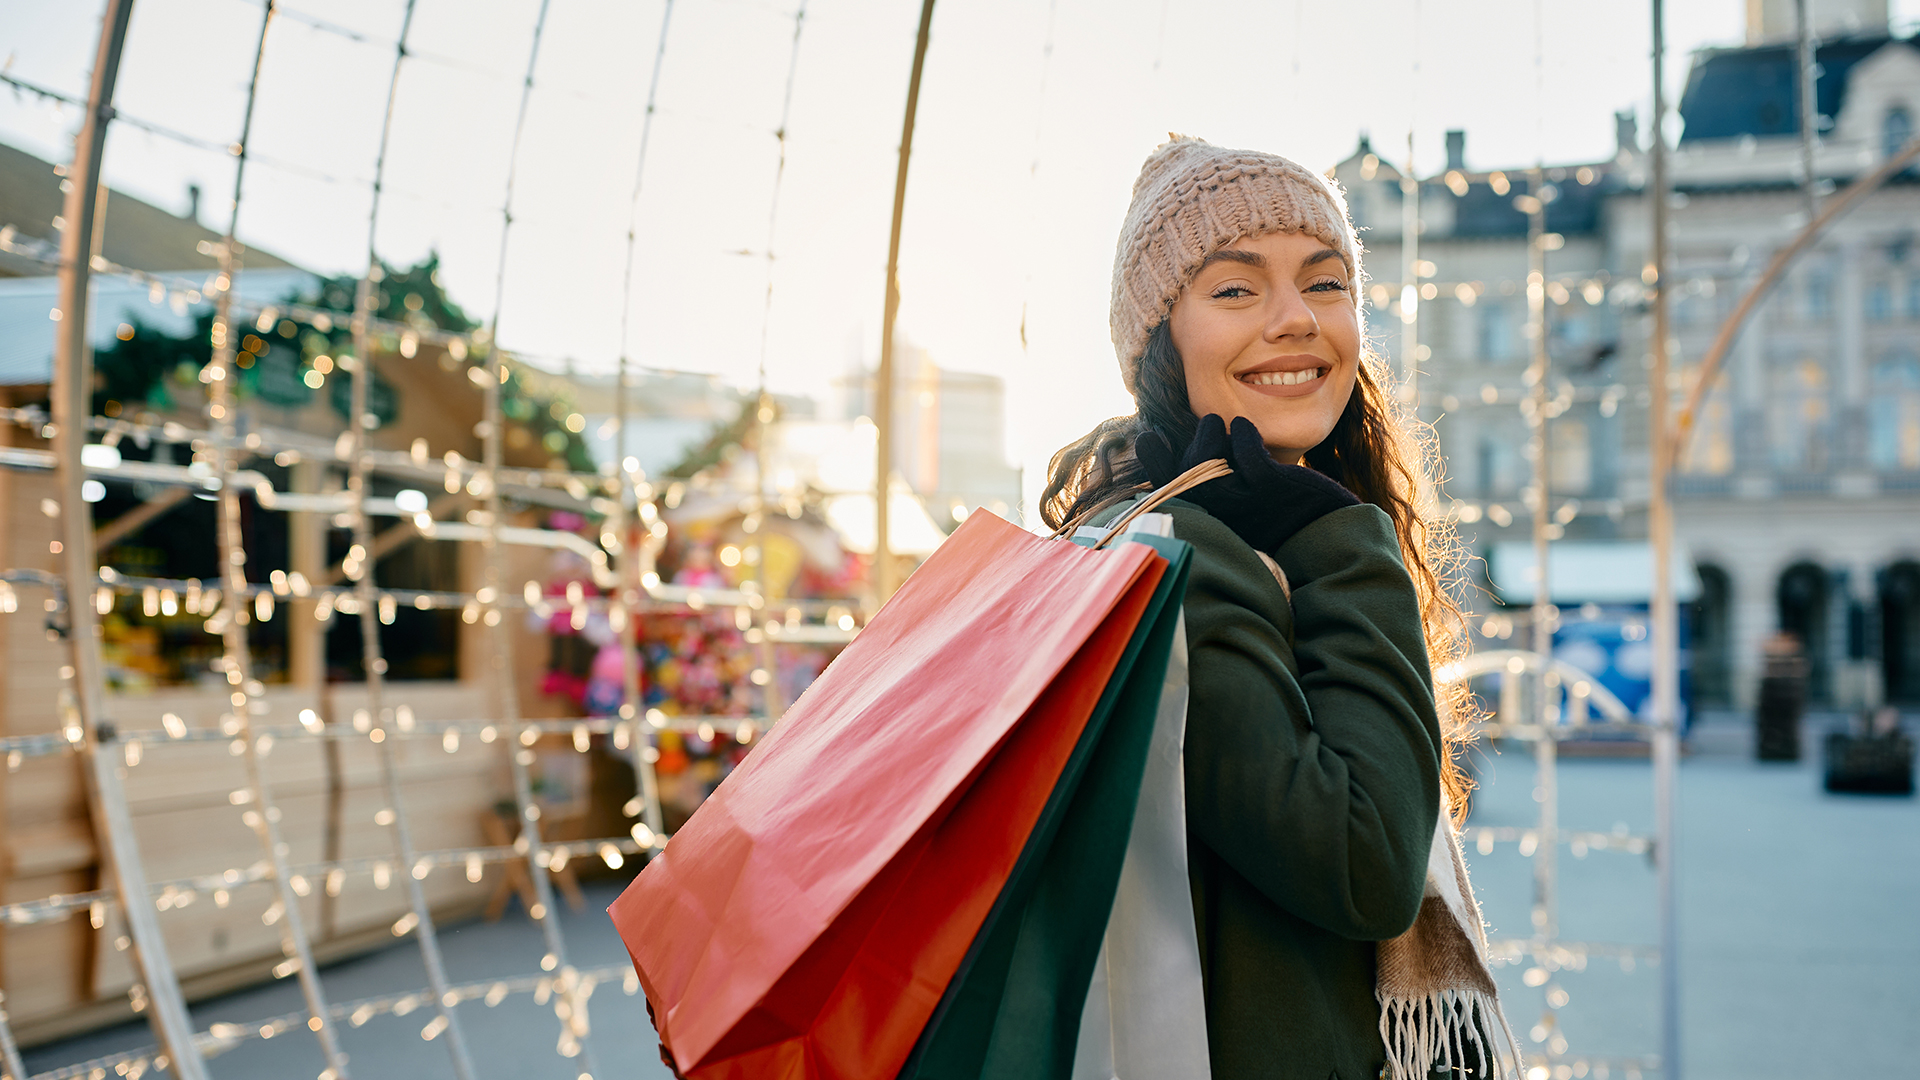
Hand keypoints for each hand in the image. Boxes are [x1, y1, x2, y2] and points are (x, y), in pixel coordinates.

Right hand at [1133, 414, 1359, 552]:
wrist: (1328, 539)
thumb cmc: (1279, 521)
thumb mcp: (1241, 511)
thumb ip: (1215, 486)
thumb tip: (1191, 451)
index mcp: (1211, 522)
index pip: (1168, 491)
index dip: (1155, 463)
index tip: (1150, 438)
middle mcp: (1220, 516)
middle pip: (1187, 472)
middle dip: (1194, 443)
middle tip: (1208, 425)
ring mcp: (1243, 501)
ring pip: (1208, 460)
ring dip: (1210, 433)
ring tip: (1215, 421)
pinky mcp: (1270, 485)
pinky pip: (1245, 450)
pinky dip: (1242, 433)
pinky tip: (1245, 427)